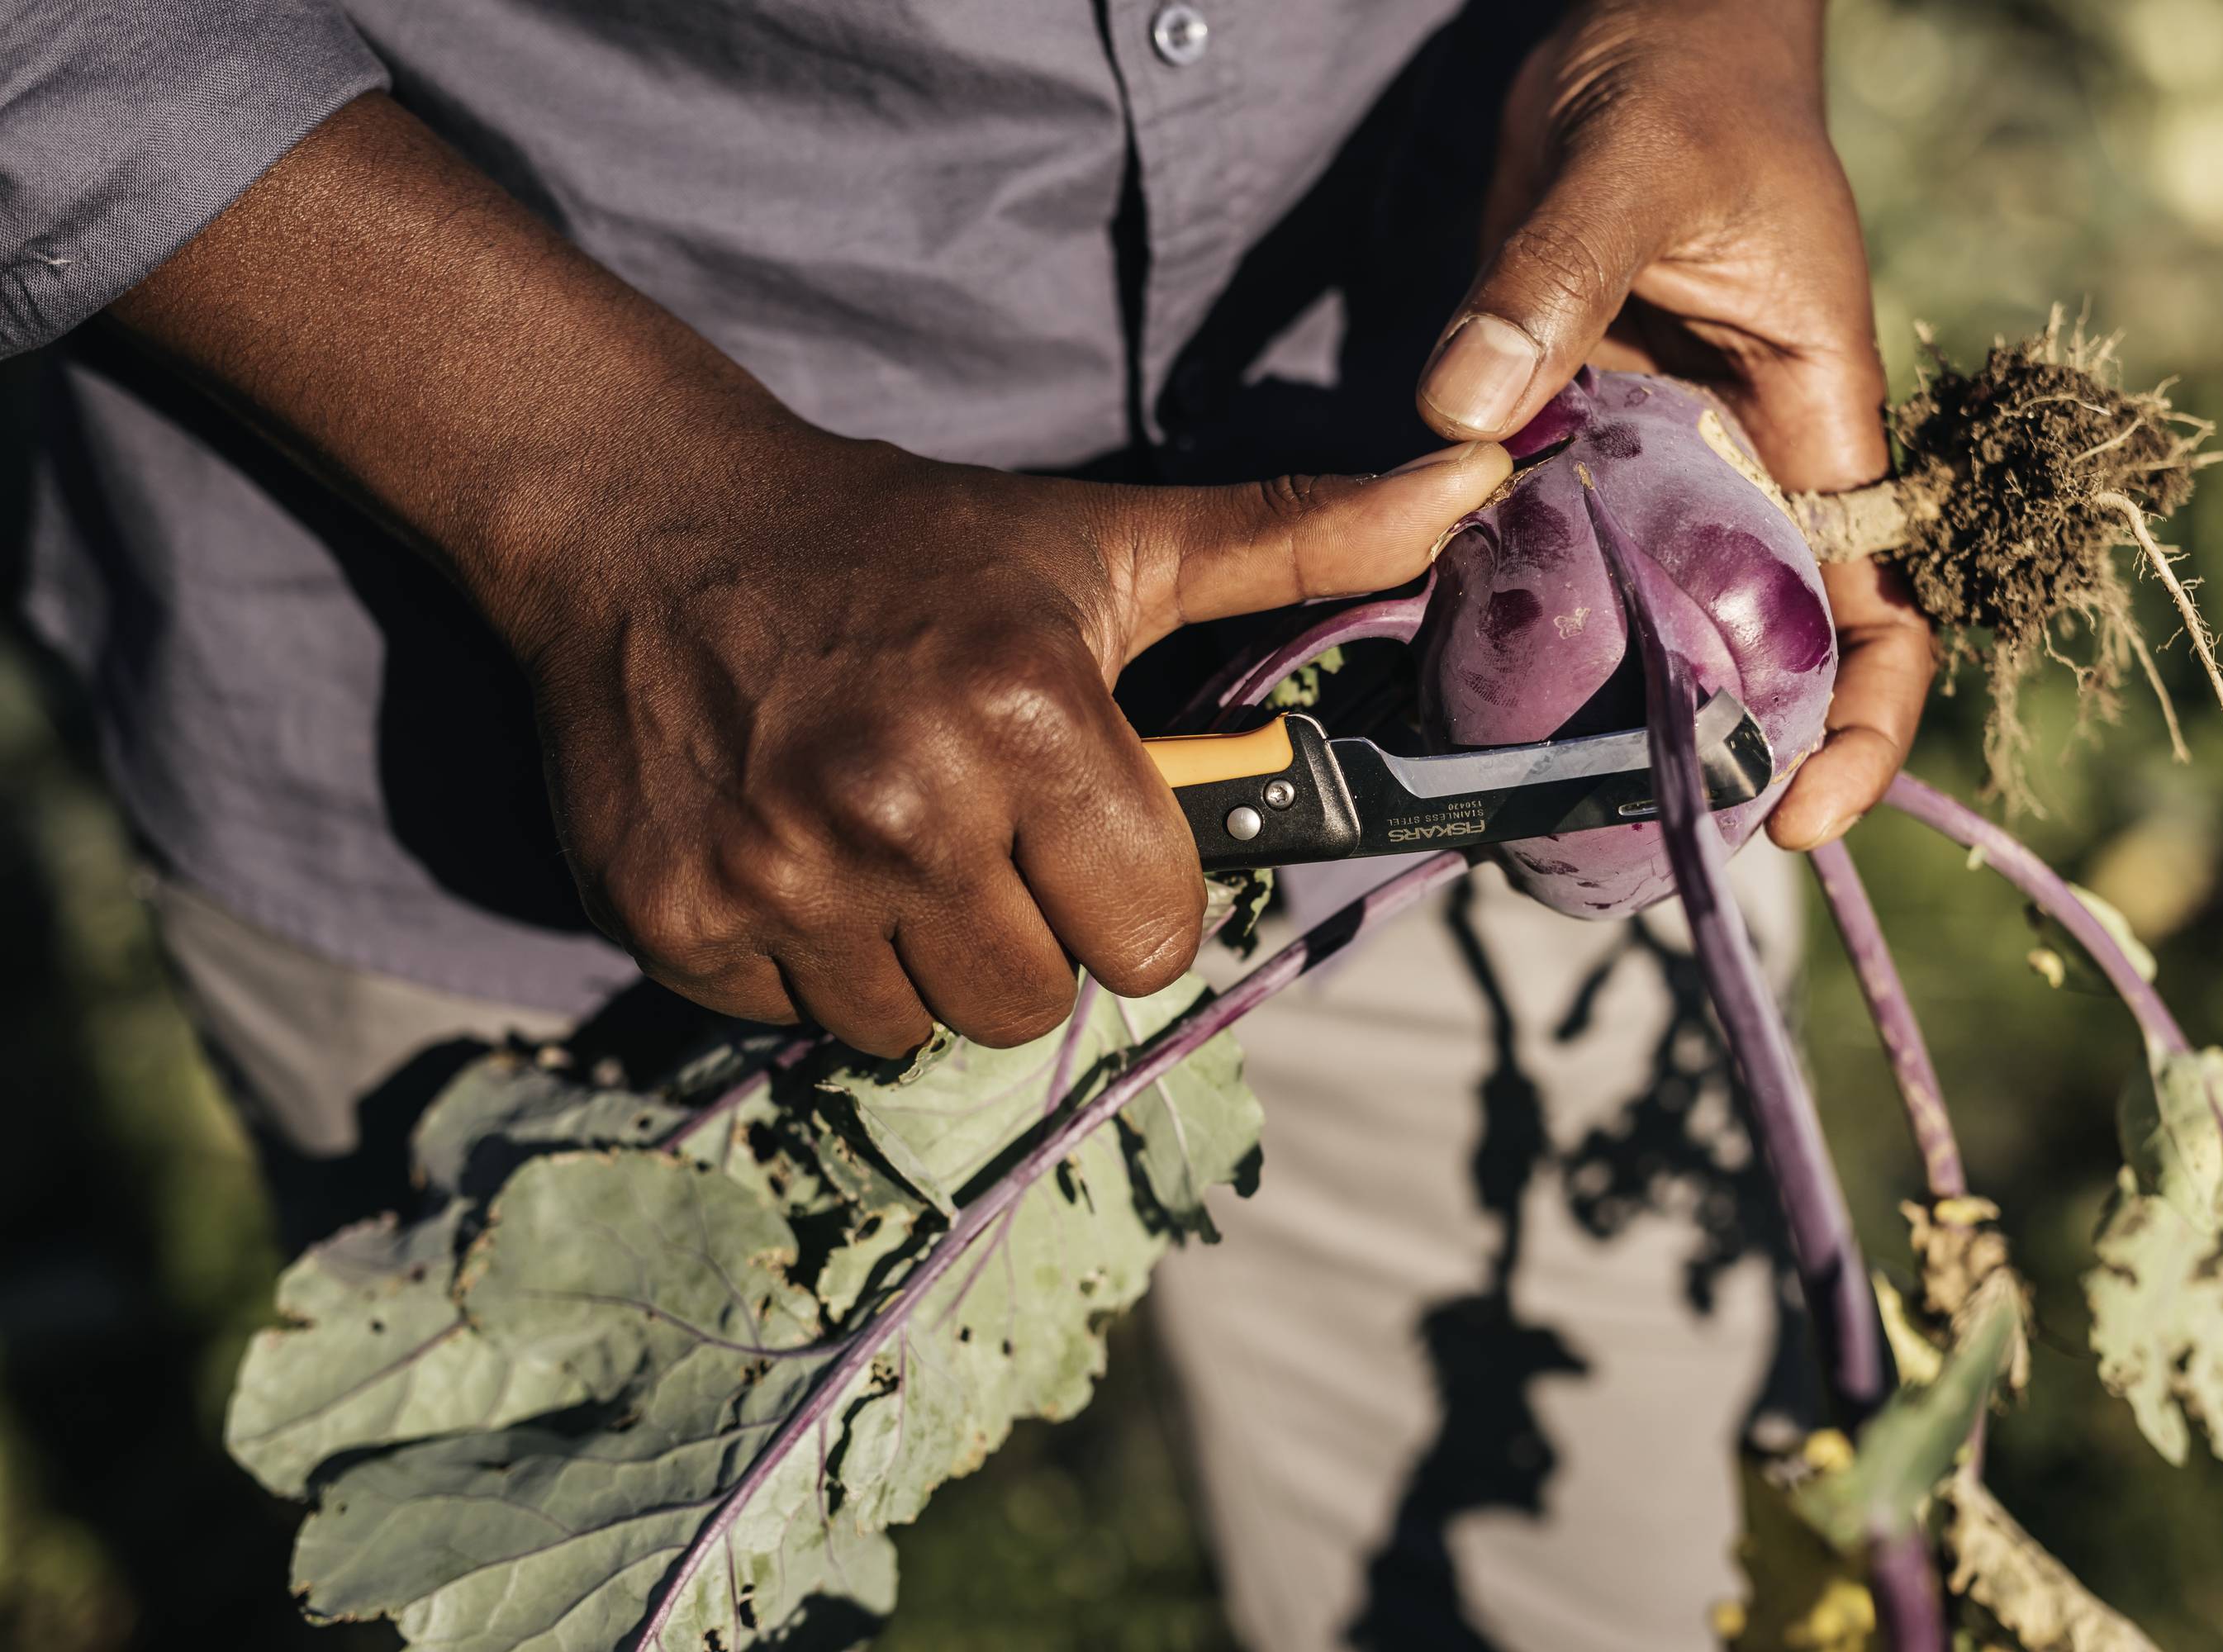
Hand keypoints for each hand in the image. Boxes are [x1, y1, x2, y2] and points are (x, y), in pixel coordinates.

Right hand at [506, 434, 1508, 1054]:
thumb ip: (1301, 539)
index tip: (1083, 834)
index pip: (1148, 939)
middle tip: (976, 831)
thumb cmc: (914, 544)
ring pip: (913, 1029)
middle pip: (1032, 1003)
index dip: (1131, 896)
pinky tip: (792, 847)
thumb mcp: (1111, 539)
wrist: (655, 520)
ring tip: (884, 838)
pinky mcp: (674, 920)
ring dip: (919, 958)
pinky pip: (798, 1018)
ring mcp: (776, 871)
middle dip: (1027, 933)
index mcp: (1027, 716)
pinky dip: (810, 960)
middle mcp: (899, 804)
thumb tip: (1481, 483)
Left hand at [1415, 0, 1933, 847]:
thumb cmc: (1685, 80)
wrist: (1643, 28)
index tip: (1799, 814)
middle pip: (1760, 648)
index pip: (1880, 608)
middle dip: (1710, 748)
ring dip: (1592, 696)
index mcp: (1817, 420)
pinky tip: (1437, 658)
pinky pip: (1550, 540)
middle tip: (1613, 834)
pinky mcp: (1573, 430)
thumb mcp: (1627, 165)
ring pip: (1645, 611)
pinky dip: (1506, 598)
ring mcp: (1657, 457)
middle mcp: (1746, 463)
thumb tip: (1461, 413)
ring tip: (1515, 786)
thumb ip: (1550, 281)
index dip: (1863, 727)